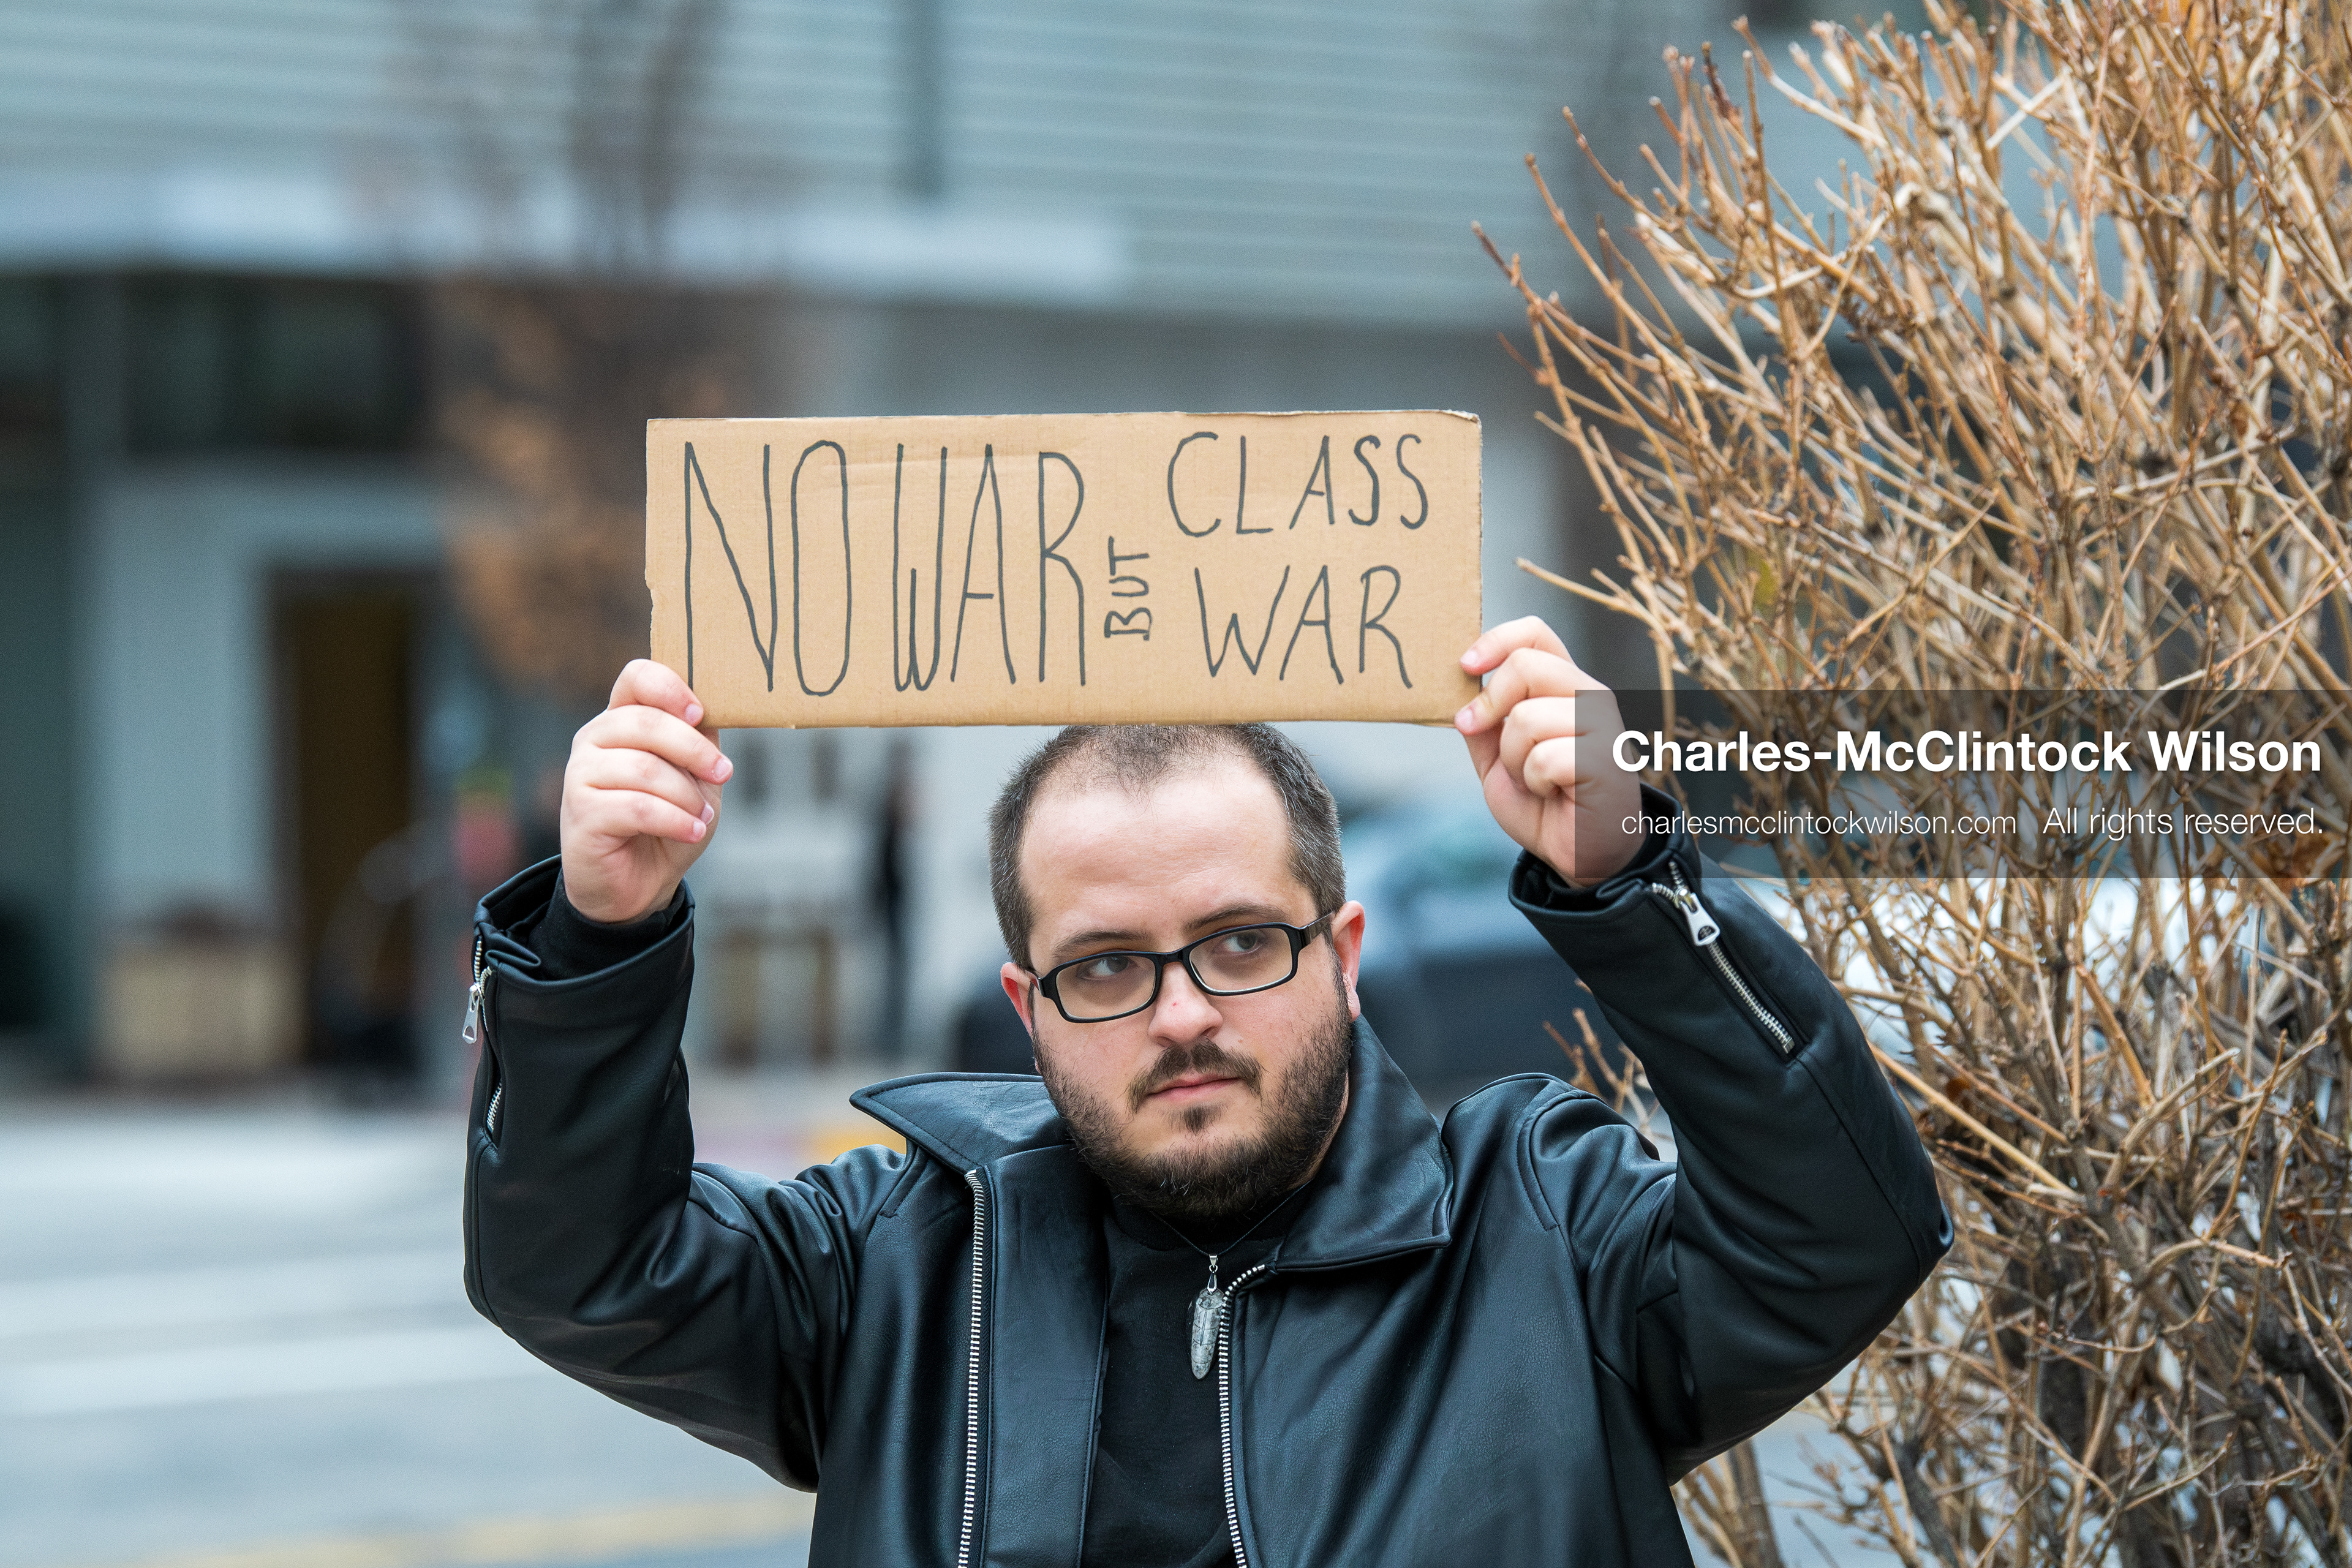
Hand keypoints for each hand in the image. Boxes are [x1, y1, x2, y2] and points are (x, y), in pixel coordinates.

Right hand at [559, 660, 733, 923]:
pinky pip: (638, 807)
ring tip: (701, 816)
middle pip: (645, 722)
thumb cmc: (667, 823)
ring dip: (686, 795)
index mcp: (621, 719)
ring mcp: (581, 774)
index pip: (637, 677)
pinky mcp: (581, 812)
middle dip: (694, 749)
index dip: (671, 688)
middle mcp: (593, 739)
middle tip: (723, 773)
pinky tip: (692, 832)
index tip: (701, 714)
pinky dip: (675, 820)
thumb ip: (699, 740)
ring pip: (643, 768)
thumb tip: (714, 707)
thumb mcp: (695, 777)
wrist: (638, 885)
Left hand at [1454, 617, 1642, 885]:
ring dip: (1514, 758)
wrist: (1579, 853)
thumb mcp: (1498, 757)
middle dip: (1490, 705)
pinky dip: (1535, 782)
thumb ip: (1483, 723)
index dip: (1496, 641)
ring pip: (1527, 717)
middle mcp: (1589, 695)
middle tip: (1485, 735)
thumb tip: (1461, 693)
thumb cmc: (1543, 802)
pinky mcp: (1607, 759)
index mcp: (1564, 686)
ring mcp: (1603, 725)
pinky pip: (1544, 757)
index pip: (1536, 633)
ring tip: (1533, 778)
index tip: (1465, 666)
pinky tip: (1553, 793)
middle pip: (1526, 666)